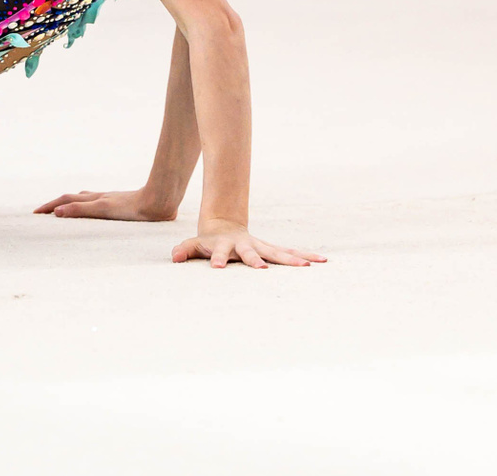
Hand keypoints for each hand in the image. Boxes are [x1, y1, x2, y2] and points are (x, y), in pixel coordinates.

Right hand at [34, 188, 176, 221]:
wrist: (159, 201)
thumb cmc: (133, 208)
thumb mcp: (103, 210)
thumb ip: (81, 210)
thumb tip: (56, 212)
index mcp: (93, 199)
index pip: (65, 201)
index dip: (49, 206)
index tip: (35, 213)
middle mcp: (99, 197)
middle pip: (72, 198)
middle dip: (56, 204)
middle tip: (43, 212)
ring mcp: (110, 200)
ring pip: (85, 199)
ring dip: (71, 204)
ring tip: (64, 208)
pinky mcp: (121, 205)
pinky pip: (97, 204)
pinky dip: (87, 206)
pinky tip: (96, 210)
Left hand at [173, 222, 327, 268]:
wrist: (225, 226)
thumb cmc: (208, 241)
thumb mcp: (193, 245)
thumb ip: (184, 250)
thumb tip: (174, 257)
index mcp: (225, 246)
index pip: (219, 252)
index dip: (217, 258)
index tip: (216, 267)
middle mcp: (246, 245)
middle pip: (252, 253)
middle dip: (257, 260)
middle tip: (263, 269)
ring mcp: (260, 246)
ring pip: (278, 252)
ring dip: (292, 259)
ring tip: (309, 266)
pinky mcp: (271, 249)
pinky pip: (289, 253)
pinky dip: (305, 256)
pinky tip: (322, 261)